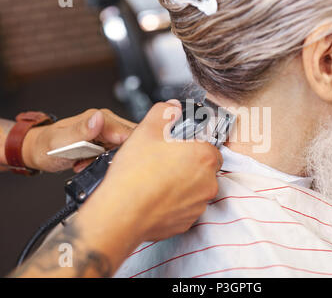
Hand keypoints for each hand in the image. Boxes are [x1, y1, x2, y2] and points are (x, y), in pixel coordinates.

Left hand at [22, 109, 135, 172]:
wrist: (37, 151)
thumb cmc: (46, 146)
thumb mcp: (61, 141)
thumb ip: (82, 130)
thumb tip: (99, 118)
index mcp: (100, 118)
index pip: (129, 132)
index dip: (129, 149)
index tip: (118, 162)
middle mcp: (106, 122)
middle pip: (131, 140)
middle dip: (120, 156)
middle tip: (100, 164)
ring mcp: (107, 131)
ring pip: (125, 148)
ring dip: (111, 160)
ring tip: (89, 163)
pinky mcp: (106, 141)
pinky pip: (117, 153)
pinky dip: (106, 162)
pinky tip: (90, 163)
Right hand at [76, 101, 221, 261]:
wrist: (121, 212)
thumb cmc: (135, 174)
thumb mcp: (147, 130)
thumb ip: (164, 112)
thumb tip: (171, 108)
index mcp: (204, 157)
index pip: (210, 148)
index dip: (192, 147)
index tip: (178, 149)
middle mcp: (208, 183)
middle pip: (204, 169)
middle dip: (188, 166)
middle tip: (165, 164)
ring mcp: (199, 205)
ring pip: (195, 190)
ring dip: (182, 185)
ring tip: (158, 181)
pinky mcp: (187, 223)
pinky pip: (185, 209)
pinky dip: (175, 204)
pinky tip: (156, 198)